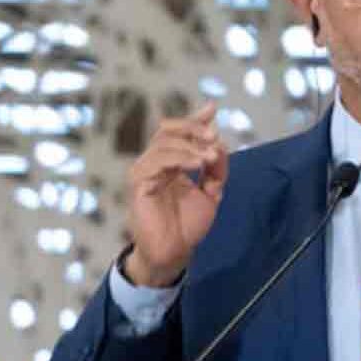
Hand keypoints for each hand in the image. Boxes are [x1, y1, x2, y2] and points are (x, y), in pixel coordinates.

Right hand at [123, 102, 228, 285]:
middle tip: (213, 136)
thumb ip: (217, 170)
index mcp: (170, 164)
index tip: (212, 108)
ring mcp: (145, 172)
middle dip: (193, 129)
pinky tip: (196, 164)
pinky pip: (156, 161)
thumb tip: (221, 144)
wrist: (175, 252)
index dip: (195, 119)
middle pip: (168, 131)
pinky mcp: (139, 183)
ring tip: (210, 157)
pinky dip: (178, 158)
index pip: (179, 133)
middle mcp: (155, 164)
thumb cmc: (188, 226)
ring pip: (163, 144)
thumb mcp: (211, 193)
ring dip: (190, 145)